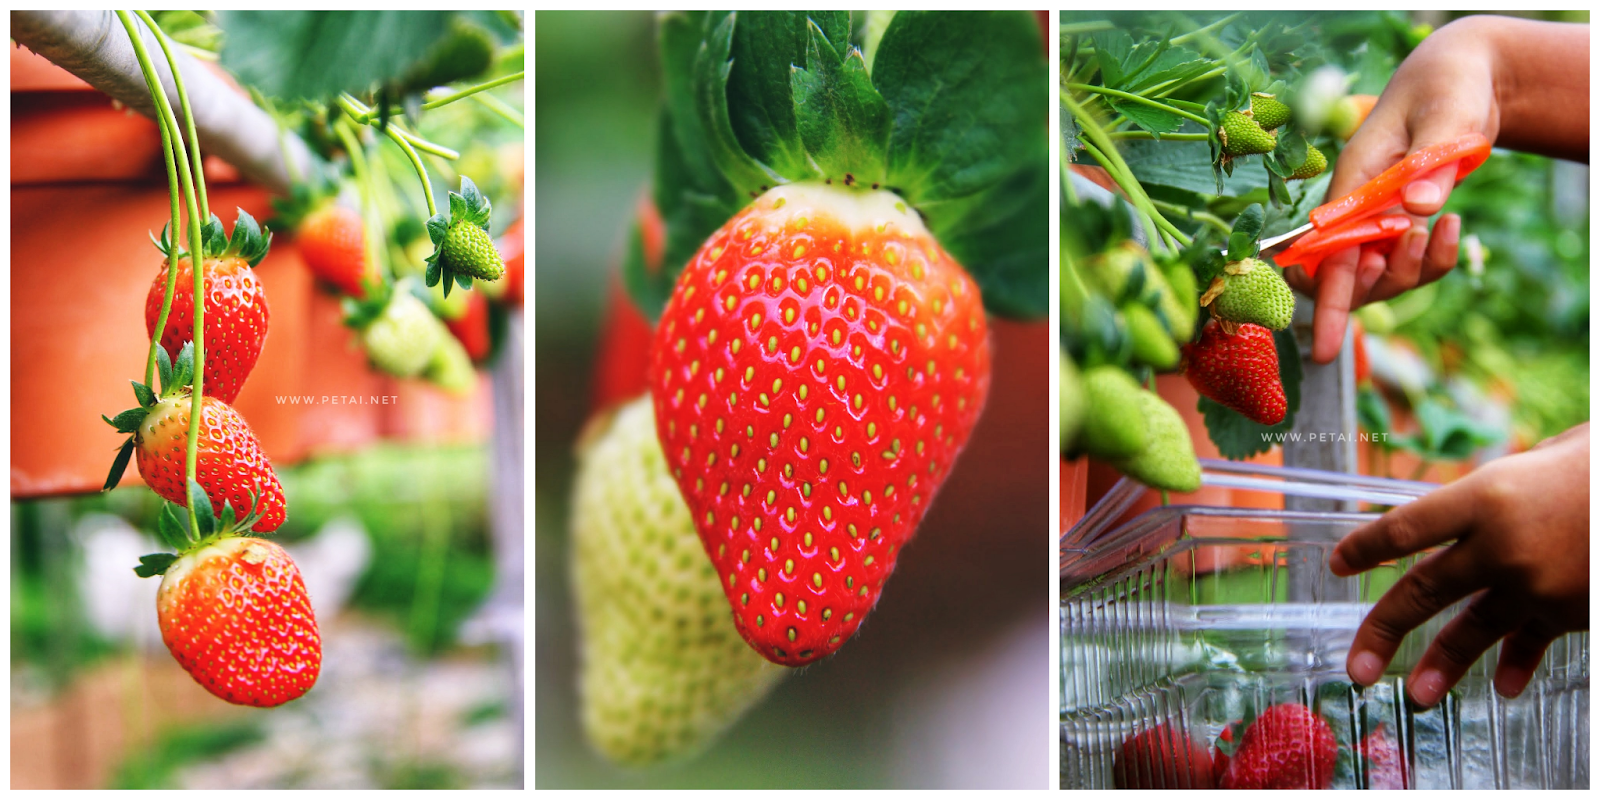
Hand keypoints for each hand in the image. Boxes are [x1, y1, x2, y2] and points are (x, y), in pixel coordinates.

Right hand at [1288, 16, 1589, 362]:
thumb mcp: (1446, 115)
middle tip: (1418, 242)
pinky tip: (1455, 226)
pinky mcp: (1403, 227)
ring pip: (1383, 279)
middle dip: (1382, 282)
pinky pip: (1416, 266)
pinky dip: (1439, 258)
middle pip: (1351, 278)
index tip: (1325, 349)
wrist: (1457, 81)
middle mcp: (1356, 210)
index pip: (1329, 254)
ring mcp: (1379, 222)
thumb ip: (1430, 162)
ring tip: (1444, 226)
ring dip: (1415, 269)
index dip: (1328, 302)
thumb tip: (1418, 210)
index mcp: (1350, 183)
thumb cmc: (1444, 89)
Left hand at [1328, 423, 1589, 706]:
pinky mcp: (1568, 610)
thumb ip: (1496, 491)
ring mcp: (1534, 585)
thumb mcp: (1540, 459)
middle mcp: (1499, 546)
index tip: (1337, 565)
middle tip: (1356, 668)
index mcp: (1484, 496)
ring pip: (1472, 630)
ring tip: (1416, 694)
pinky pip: (1531, 641)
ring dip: (1441, 665)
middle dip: (1383, 630)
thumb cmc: (1595, 466)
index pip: (1405, 528)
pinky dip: (1516, 664)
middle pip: (1423, 590)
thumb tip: (1466, 510)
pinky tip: (1502, 686)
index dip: (1365, 548)